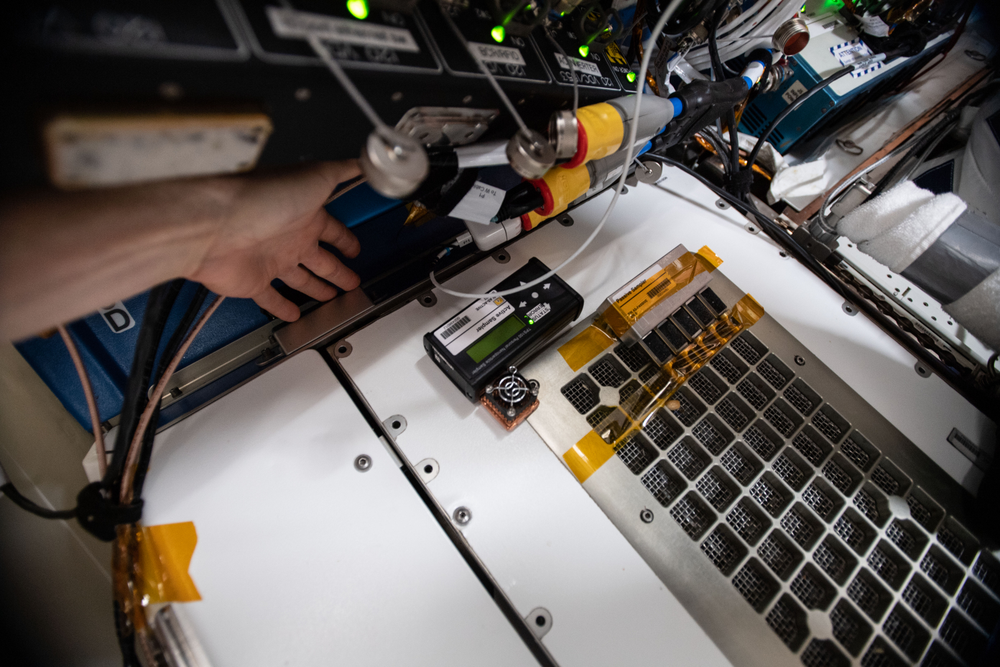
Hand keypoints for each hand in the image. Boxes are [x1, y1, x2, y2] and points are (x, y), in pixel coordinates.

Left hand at [187, 161, 362, 321]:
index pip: (333, 230)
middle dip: (337, 270)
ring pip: (300, 279)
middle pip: (320, 259)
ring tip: (332, 298)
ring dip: (317, 288)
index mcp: (305, 214)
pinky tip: (293, 314)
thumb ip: (343, 171)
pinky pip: (271, 298)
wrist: (218, 224)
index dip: (346, 240)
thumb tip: (365, 162)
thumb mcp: (315, 176)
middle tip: (352, 281)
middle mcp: (288, 236)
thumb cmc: (262, 197)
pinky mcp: (253, 280)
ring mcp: (270, 259)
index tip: (355, 248)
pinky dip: (282, 307)